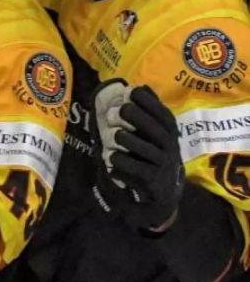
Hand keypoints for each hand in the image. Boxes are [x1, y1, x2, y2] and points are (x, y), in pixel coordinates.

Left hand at [91, 81, 184, 232]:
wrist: (163, 195)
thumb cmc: (153, 158)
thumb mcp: (155, 136)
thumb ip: (149, 113)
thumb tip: (141, 86)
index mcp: (170, 135)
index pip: (164, 116)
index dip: (151, 103)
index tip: (133, 90)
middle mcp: (170, 148)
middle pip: (157, 131)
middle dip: (139, 118)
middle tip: (122, 108)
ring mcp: (162, 166)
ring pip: (145, 151)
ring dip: (128, 142)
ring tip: (116, 136)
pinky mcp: (152, 182)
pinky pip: (136, 171)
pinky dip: (122, 166)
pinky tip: (111, 160)